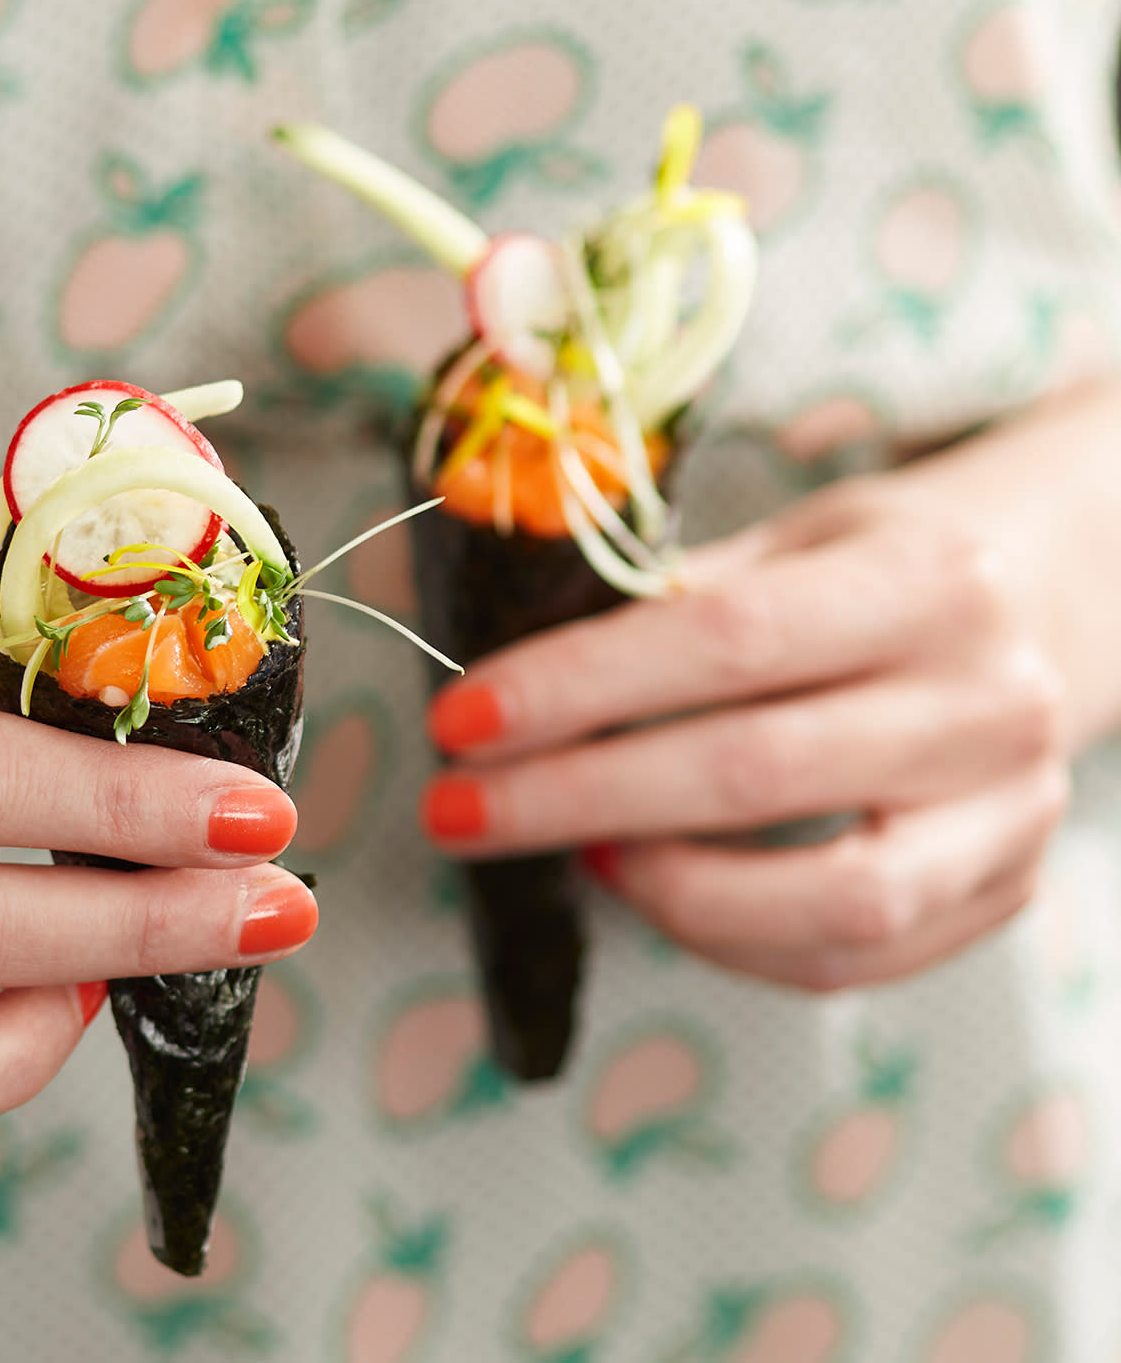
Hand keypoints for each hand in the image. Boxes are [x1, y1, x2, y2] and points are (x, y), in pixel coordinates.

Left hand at [420, 444, 1081, 993]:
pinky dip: (725, 934)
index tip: (459, 721)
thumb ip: (662, 597)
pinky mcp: (1002, 890)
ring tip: (574, 848)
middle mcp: (985, 700)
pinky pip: (848, 957)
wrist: (1040, 613)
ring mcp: (1010, 811)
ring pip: (827, 900)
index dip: (578, 689)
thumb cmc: (873, 571)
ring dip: (662, 886)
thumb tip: (489, 654)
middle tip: (456, 811)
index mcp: (924, 580)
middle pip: (752, 772)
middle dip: (572, 799)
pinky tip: (649, 883)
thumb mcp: (788, 540)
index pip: (725, 641)